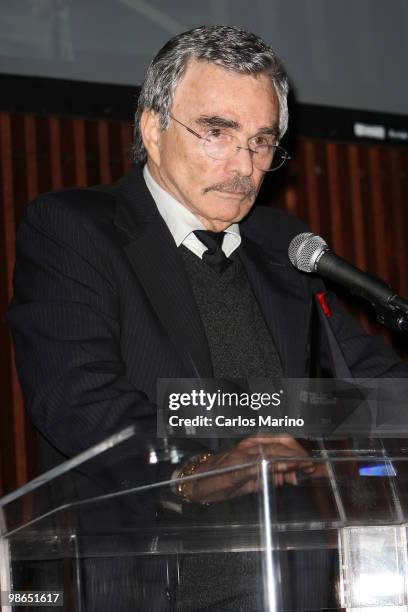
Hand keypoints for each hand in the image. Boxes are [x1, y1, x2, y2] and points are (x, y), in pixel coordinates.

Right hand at [181, 435, 314, 503]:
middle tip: (310, 468)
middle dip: (299, 455)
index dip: (298, 450)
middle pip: (281, 444)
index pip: (281, 441)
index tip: (311, 462)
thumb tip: (289, 476)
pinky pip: (259, 464)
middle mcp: (249, 446)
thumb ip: (269, 474)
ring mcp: (243, 455)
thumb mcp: (251, 476)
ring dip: (291, 460)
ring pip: (272, 452)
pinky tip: (283, 472)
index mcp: (253, 445)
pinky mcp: (237, 468)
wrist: (198, 482)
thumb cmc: (222, 476)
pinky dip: (274, 466)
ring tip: (302, 470)